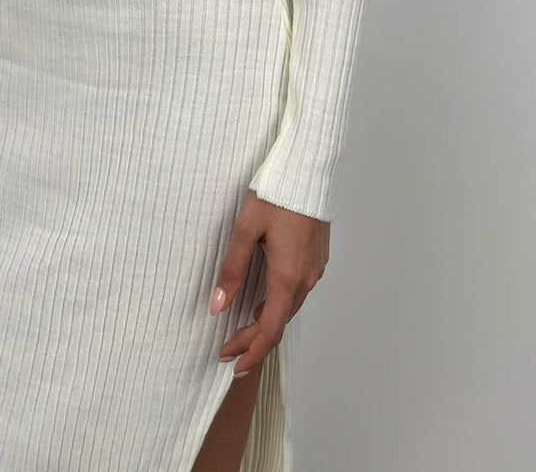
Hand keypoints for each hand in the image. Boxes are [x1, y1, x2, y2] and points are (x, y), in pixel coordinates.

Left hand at [209, 191, 329, 375]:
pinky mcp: (317, 260)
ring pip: (289, 308)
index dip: (251, 350)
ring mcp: (314, 270)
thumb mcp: (245, 229)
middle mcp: (306, 278)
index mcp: (287, 276)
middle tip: (229, 351)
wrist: (308, 172)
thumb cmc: (276, 195)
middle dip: (254, 340)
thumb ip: (232, 269)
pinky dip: (279, 305)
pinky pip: (297, 292)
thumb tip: (218, 306)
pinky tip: (264, 303)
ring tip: (243, 332)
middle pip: (280, 322)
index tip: (232, 363)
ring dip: (267, 323)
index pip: (270, 329)